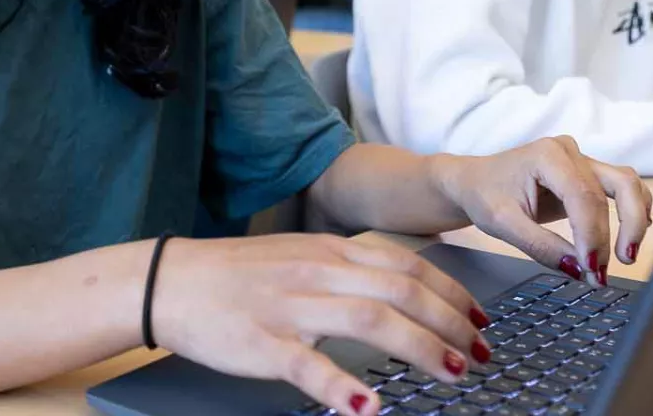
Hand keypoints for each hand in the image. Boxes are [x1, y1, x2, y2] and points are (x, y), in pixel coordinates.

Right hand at [151, 234, 489, 415]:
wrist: (170, 280)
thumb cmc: (236, 275)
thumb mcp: (300, 255)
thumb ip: (347, 269)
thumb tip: (401, 289)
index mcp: (329, 252)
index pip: (407, 265)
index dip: (452, 293)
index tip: (481, 320)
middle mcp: (318, 273)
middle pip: (402, 291)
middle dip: (452, 324)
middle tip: (482, 355)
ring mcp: (291, 307)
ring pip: (371, 320)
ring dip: (422, 348)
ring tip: (454, 374)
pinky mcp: (263, 344)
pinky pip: (308, 365)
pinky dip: (342, 386)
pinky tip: (369, 408)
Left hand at [430, 136, 651, 286]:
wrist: (475, 182)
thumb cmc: (484, 195)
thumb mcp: (502, 224)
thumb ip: (541, 247)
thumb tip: (578, 269)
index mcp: (546, 154)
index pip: (582, 195)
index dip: (592, 235)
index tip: (591, 268)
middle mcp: (569, 152)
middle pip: (615, 187)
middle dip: (621, 230)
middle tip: (613, 267)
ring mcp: (582, 160)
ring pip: (627, 184)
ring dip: (634, 220)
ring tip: (626, 256)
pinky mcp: (589, 175)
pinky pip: (623, 189)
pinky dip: (632, 212)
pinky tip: (630, 238)